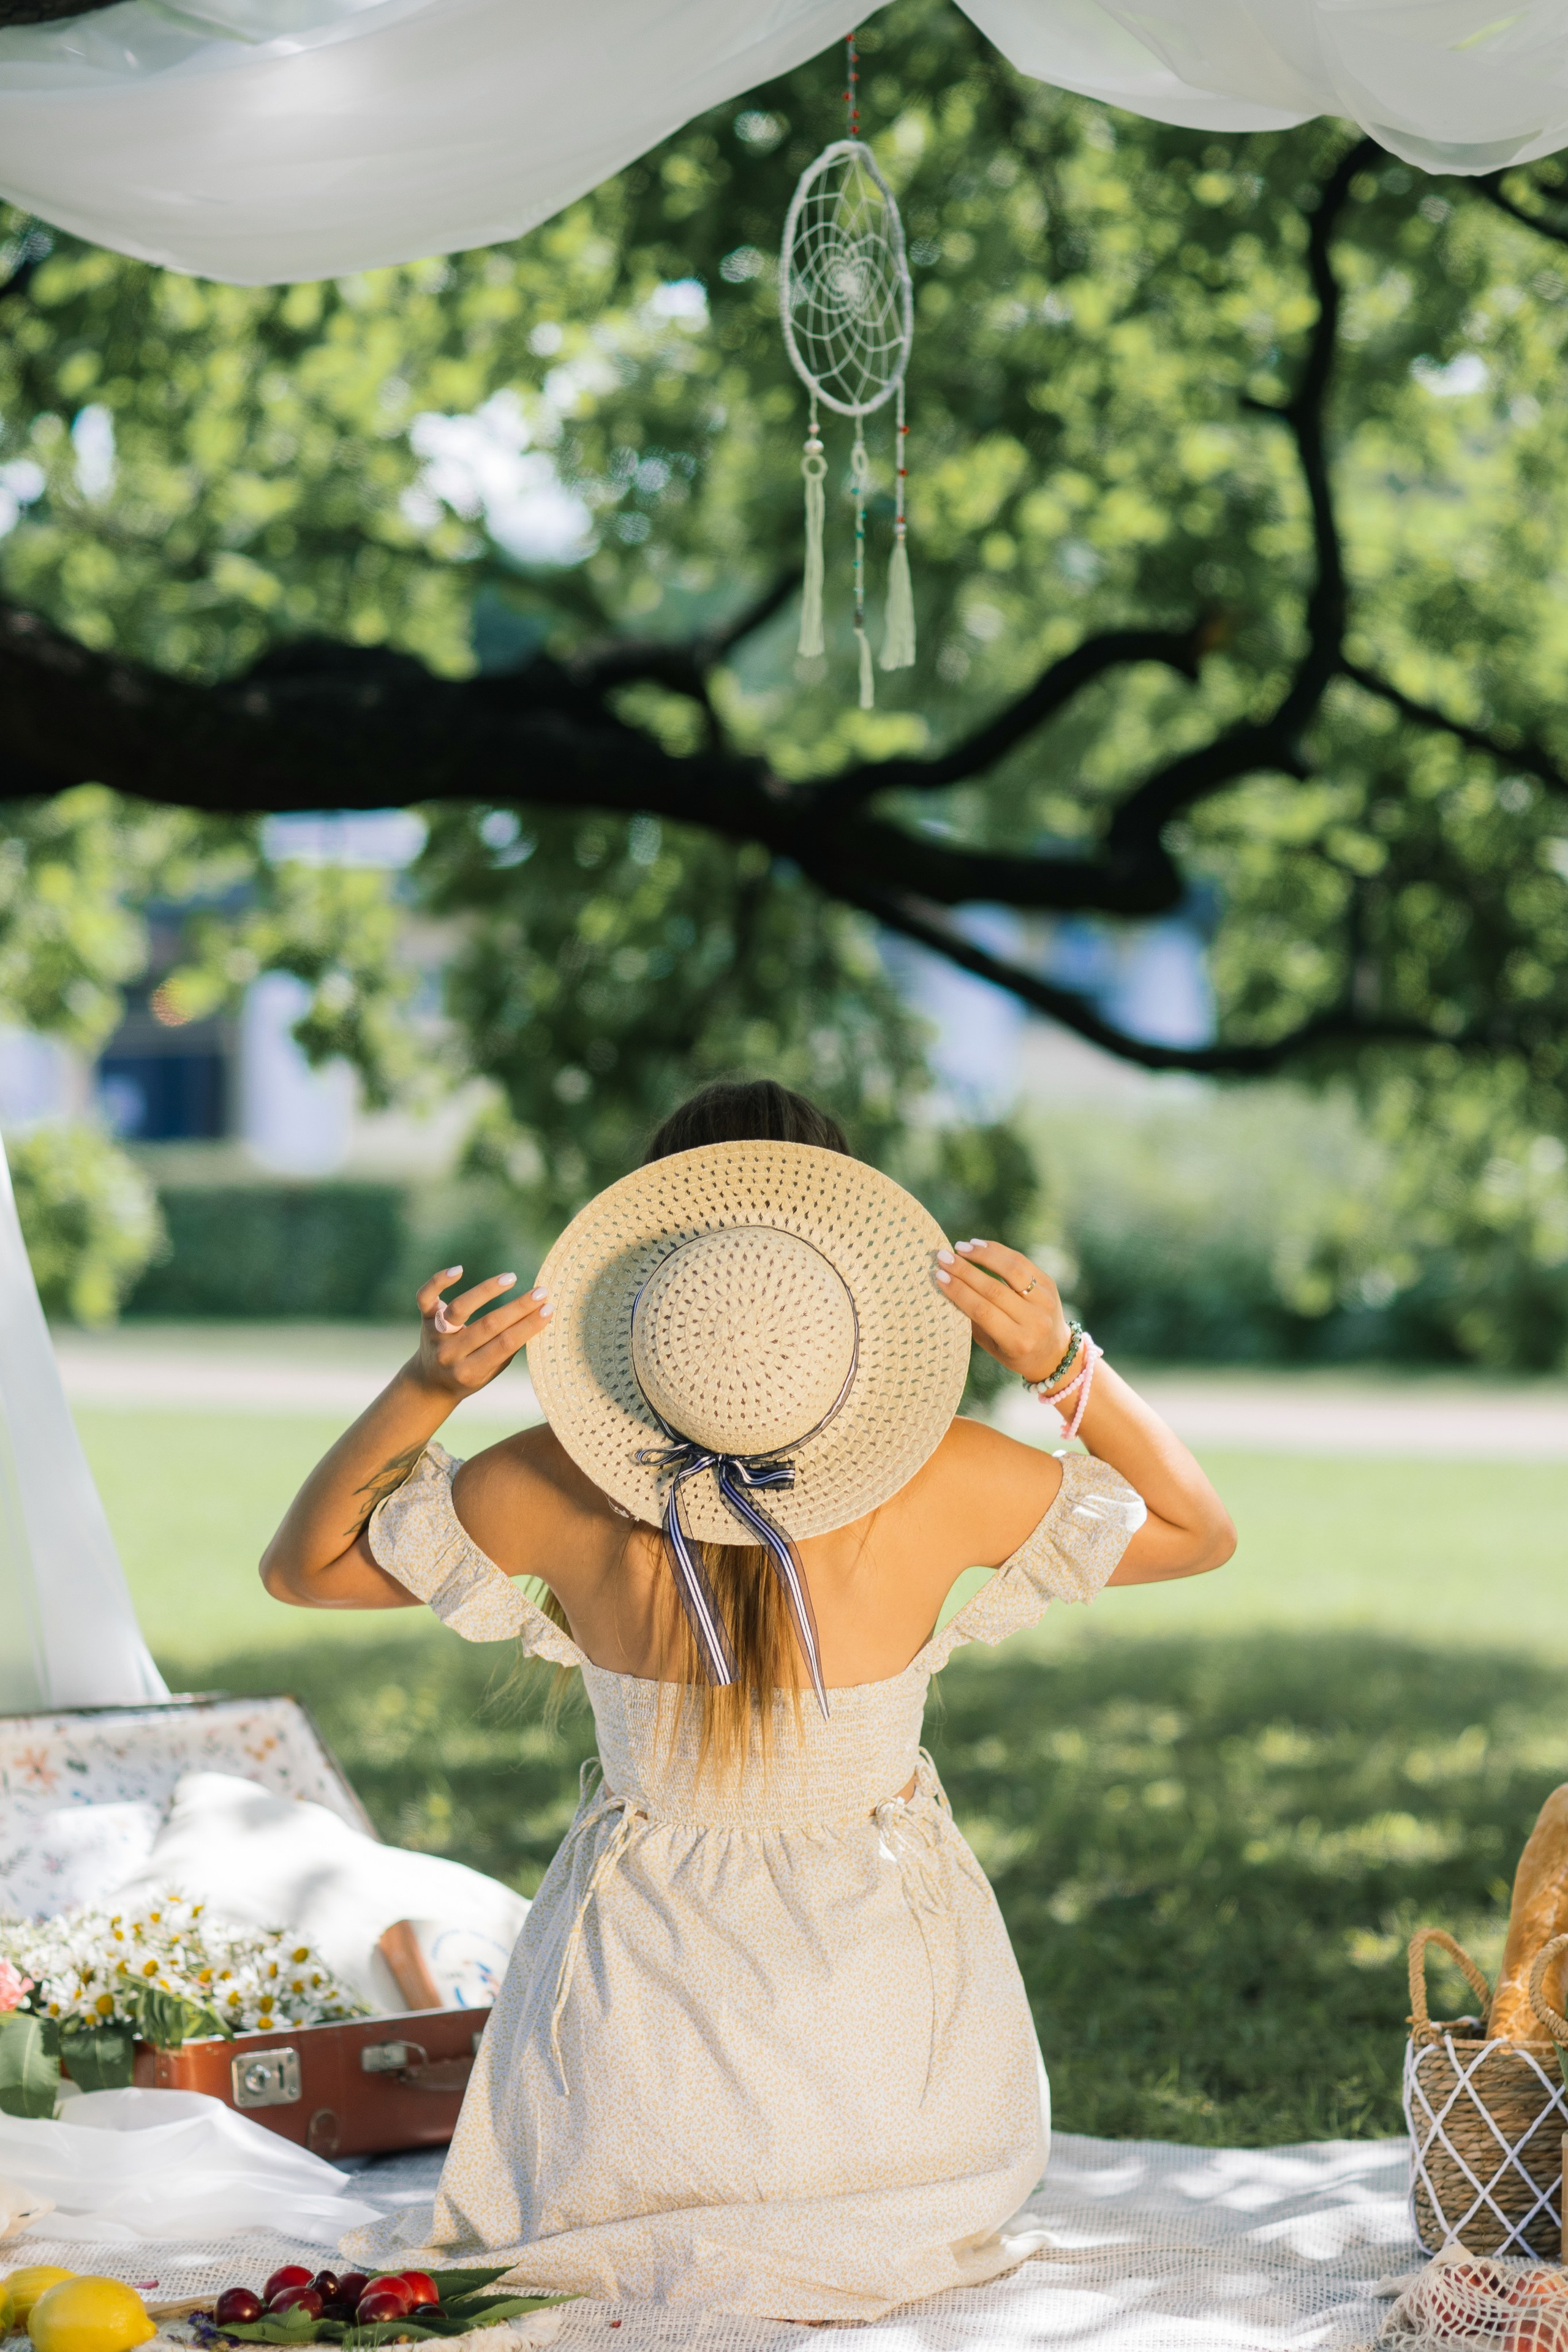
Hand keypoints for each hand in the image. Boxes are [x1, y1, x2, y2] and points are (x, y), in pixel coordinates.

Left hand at [408, 1265, 551, 1397]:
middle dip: (518, 1307)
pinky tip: (459, 1270)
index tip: (549, 1310)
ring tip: (511, 1278)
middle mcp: (450, 1354)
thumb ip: (508, 1349)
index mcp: (470, 1371)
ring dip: (487, 1290)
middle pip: (487, 1325)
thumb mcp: (491, 1372)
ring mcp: (434, 1335)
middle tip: (541, 1292)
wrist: (429, 1383)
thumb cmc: (470, 1375)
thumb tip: (538, 1318)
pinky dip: (439, 1281)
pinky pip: (425, 1297)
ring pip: (459, 1308)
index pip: (504, 1344)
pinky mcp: (424, 1319)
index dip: (528, 1326)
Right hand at [934, 1238, 1071, 1384]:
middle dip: (965, 1271)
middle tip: (943, 1257)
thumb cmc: (1014, 1351)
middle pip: (994, 1289)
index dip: (959, 1291)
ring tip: (961, 1247)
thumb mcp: (991, 1345)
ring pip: (1011, 1270)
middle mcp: (1034, 1321)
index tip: (939, 1275)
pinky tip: (979, 1245)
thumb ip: (973, 1319)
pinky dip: (999, 1251)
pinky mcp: (1049, 1285)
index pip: (983, 1311)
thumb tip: (948, 1285)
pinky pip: (1022, 1262)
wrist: (1054, 1352)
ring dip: (983, 1255)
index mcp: (1017, 1342)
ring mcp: (1045, 1301)